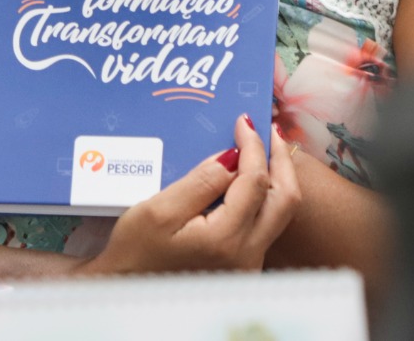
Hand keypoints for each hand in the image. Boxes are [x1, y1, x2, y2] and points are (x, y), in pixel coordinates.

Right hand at [80, 117, 299, 274]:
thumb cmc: (135, 252)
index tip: (244, 122)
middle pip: (285, 198)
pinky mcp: (244, 266)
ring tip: (263, 149)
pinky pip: (268, 224)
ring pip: (281, 213)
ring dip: (277, 176)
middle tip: (267, 130)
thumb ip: (200, 181)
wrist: (128, 291)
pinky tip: (251, 178)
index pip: (256, 182)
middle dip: (280, 159)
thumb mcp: (158, 211)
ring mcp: (249, 264)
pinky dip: (266, 195)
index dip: (253, 147)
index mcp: (225, 239)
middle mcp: (246, 255)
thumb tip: (232, 156)